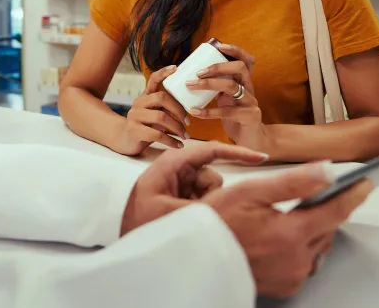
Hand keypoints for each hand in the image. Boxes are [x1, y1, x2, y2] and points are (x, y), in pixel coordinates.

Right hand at [110, 65, 188, 155]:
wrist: (124, 140)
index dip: (164, 72)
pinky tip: (178, 145)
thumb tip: (189, 108)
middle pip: (161, 98)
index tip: (176, 68)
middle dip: (179, 110)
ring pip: (161, 117)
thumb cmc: (145, 126)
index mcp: (145, 96)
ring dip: (177, 127)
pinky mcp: (134, 131)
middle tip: (188, 122)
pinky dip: (171, 141)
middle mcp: (138, 103)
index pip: (153, 79)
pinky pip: (157, 135)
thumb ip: (165, 108)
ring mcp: (135, 116)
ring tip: (186, 136)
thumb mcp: (154, 113)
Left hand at [120, 142, 268, 235]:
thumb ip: (202, 207)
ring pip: (211, 191)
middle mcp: (180, 169)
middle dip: (211, 195)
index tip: (261, 157)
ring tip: (181, 217)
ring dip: (203, 206)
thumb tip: (228, 205)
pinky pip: (203, 200)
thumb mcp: (170, 211)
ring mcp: (182, 182)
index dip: (238, 153)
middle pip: (213, 176)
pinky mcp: (182, 194)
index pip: (212, 151)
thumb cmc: (136, 215)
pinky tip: (183, 218)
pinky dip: (200, 210)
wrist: (117, 227)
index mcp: (174, 162)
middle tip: (191, 212)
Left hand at [186, 43, 266, 151]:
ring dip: (209, 84)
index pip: (246, 61)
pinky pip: (228, 111)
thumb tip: (192, 78)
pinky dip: (208, 111)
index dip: (235, 51)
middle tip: (198, 72)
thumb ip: (217, 90)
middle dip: (217, 67)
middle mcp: (250, 89)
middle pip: (239, 68)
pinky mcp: (250, 117)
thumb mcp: (227, 101)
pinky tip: (195, 111)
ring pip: (232, 86)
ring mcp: (252, 103)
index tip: (219, 46)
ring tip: (191, 85)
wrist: (253, 143)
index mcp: (245, 83)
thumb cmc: (236, 119)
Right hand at [204, 164, 372, 297]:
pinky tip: (285, 235)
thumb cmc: (215, 222)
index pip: (335, 211)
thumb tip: (325, 171)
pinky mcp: (285, 286)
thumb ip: (292, 182)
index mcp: (290, 234)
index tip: (366, 183)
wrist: (195, 255)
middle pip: (327, 229)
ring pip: (318, 247)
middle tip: (320, 193)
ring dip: (315, 229)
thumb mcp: (250, 191)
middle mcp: (296, 260)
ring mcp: (291, 276)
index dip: (353, 195)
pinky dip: (302, 247)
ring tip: (298, 213)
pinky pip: (306, 263)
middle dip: (328, 210)